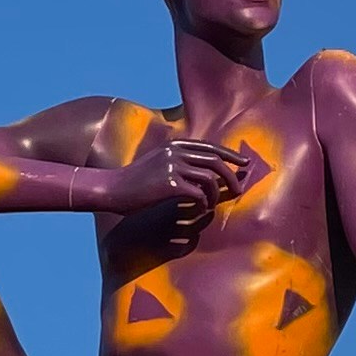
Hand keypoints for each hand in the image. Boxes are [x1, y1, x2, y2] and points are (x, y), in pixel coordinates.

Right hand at [106, 136, 261, 235]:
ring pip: (209, 179)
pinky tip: (199, 210)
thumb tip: (202, 172)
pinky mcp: (170, 184)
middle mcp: (176, 152)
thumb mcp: (157, 162)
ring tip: (214, 204)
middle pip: (215, 161)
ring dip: (216, 194)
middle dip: (231, 176)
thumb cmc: (134, 180)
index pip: (210, 147)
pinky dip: (203, 203)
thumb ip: (177, 161)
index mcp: (174, 145)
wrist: (113, 189)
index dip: (229, 155)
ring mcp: (173, 167)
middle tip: (239, 189)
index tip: (243, 164)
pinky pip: (198, 194)